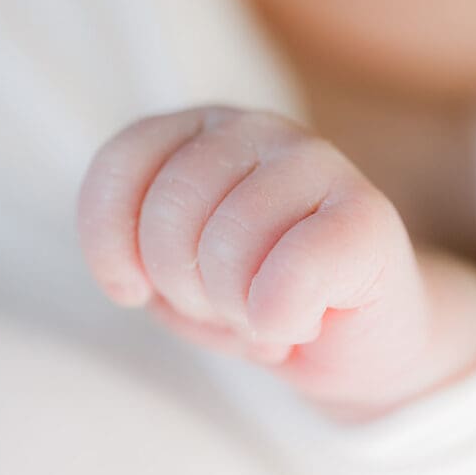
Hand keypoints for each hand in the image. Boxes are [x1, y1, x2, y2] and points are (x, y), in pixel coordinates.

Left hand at [78, 107, 475, 419]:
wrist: (359, 344)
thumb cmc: (258, 305)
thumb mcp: (176, 282)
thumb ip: (140, 257)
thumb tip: (136, 273)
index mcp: (201, 133)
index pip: (121, 163)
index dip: (110, 242)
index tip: (134, 290)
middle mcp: (255, 130)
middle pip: (170, 213)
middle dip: (183, 288)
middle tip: (225, 306)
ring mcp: (315, 161)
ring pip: (229, 246)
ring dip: (236, 310)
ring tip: (264, 314)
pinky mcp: (365, 212)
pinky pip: (291, 273)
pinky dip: (281, 321)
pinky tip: (302, 322)